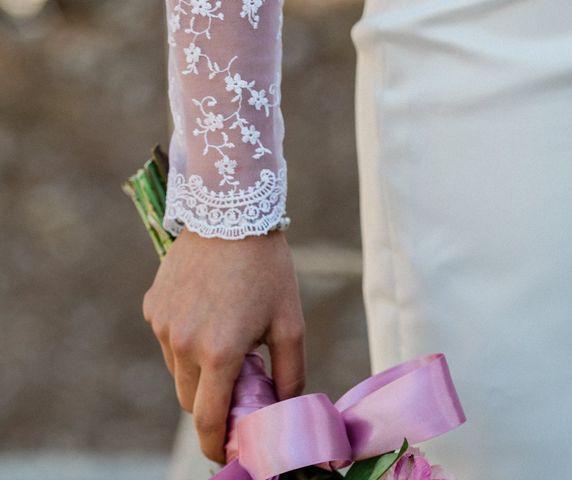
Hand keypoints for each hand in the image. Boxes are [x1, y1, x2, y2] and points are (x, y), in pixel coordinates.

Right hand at [142, 229, 305, 462]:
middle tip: (239, 383)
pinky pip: (168, 340)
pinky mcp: (152, 306)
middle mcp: (183, 343)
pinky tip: (208, 314)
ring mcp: (163, 324)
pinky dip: (186, 342)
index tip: (224, 452)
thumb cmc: (268, 269)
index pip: (208, 419)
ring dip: (199, 371)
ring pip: (178, 371)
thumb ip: (290, 372)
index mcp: (219, 352)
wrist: (231, 213)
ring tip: (226, 339)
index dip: (215, 443)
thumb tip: (285, 408)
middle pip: (191, 399)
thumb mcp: (290, 322)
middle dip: (213, 402)